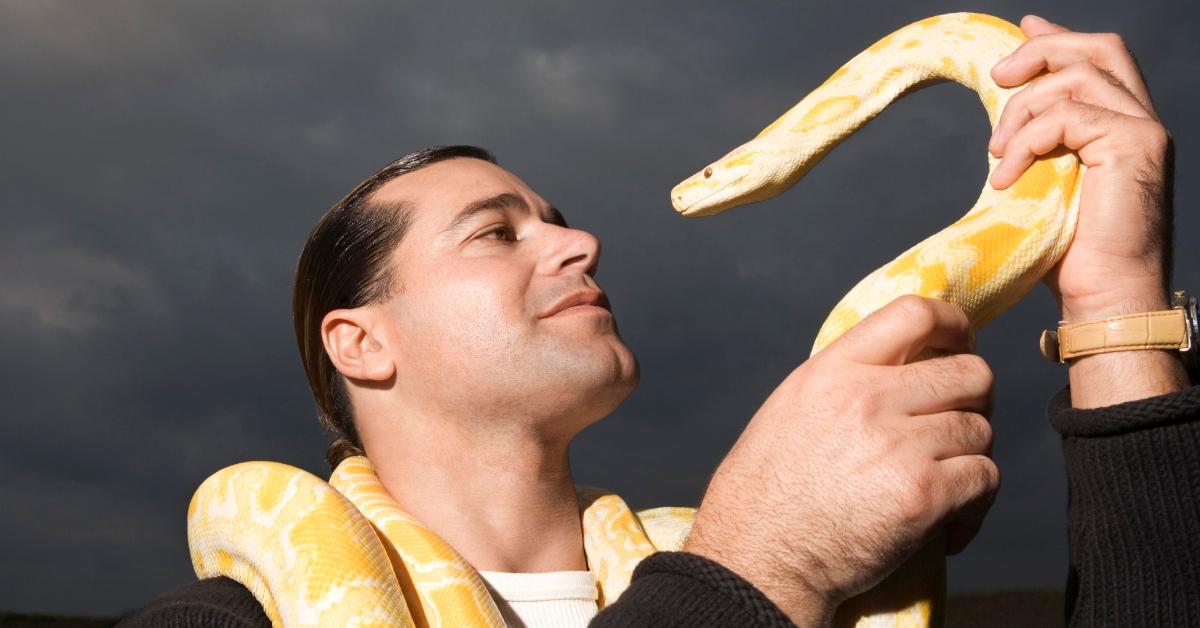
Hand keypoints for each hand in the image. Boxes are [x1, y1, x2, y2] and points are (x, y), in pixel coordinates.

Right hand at [682, 296, 998, 625]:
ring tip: (945, 484)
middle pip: (970, 372)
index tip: (959, 345)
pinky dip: (977, 505)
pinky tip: (950, 524)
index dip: (954, 324)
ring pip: (981, 429)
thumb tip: (904, 368)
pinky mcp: (922, 494)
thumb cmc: (767, 493)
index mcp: (834, 370)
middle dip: (975, 400)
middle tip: (957, 426)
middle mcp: (868, 398)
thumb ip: (847, 380)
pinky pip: (985, 478)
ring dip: (972, 457)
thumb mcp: (793, 408)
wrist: (759, 558)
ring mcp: (898, 445)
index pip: (915, 313)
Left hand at [988, 15, 1173, 322]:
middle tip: (997, 77)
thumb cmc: (1071, 256)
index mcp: (1123, 127)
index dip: (1058, 39)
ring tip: (996, 153)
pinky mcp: (1135, 146)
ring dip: (1021, 108)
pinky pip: (1067, 117)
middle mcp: (1141, 121)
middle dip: (1041, 52)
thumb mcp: (1044, 187)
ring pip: (1076, 78)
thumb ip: (1036, 146)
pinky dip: (1026, 140)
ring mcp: (1143, 131)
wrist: (1105, 297)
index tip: (1021, 31)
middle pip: (1098, 49)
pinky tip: (1005, 175)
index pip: (1098, 59)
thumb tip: (1005, 126)